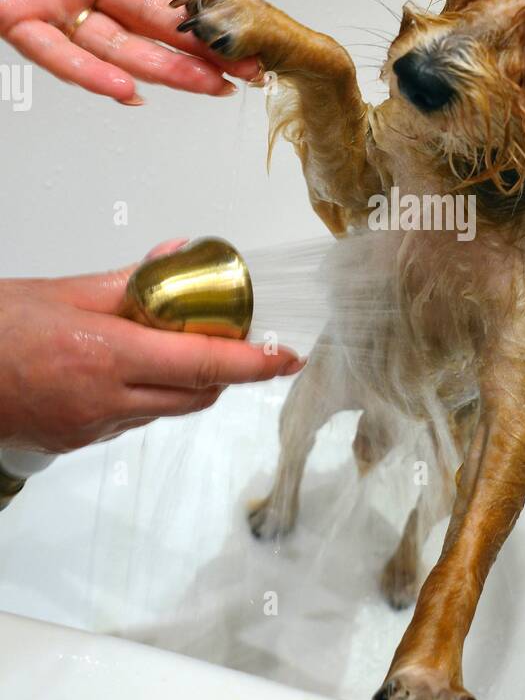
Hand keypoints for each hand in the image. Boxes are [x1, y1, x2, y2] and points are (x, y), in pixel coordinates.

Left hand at [0, 0, 260, 103]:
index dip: (201, 6)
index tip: (237, 27)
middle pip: (150, 22)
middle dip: (200, 50)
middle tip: (245, 71)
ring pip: (114, 45)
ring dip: (162, 69)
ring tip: (208, 87)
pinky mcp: (8, 14)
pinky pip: (54, 52)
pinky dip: (90, 72)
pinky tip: (128, 87)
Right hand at [0, 247, 301, 453]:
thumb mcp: (63, 291)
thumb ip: (129, 282)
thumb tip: (177, 258)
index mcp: (105, 355)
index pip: (202, 364)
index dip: (254, 364)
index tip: (287, 356)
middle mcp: (105, 399)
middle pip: (197, 394)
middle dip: (227, 370)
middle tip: (237, 340)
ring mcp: (93, 427)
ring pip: (169, 410)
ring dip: (190, 383)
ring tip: (179, 346)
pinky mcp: (80, 442)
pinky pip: (136, 420)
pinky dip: (152, 396)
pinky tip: (134, 368)